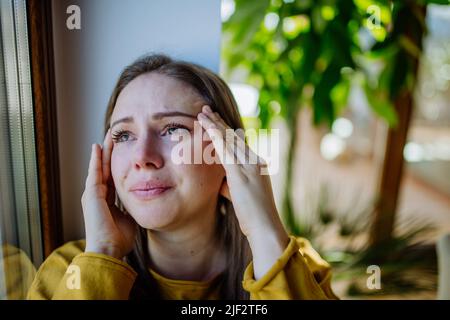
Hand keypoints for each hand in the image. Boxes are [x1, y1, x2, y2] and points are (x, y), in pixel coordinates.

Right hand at [81, 130, 136, 259]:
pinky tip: (97, 146)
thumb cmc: (119, 239)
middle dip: (109, 152)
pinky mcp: (90, 195)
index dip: (117, 164)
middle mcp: (97, 196)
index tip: (123, 150)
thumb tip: (144, 199)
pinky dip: (95, 159)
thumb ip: (133, 206)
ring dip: (102, 151)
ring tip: (107, 136)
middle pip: (104, 169)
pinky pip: (94, 173)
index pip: (112, 177)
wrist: (108, 250)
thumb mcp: (130, 217)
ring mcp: (92, 195)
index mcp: (106, 201)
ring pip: (98, 167)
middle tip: (114, 136)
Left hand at [198, 105, 288, 278]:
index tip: (214, 119)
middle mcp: (254, 160)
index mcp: (255, 164)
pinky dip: (215, 136)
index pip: (238, 142)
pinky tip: (207, 126)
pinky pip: (226, 149)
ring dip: (214, 125)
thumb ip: (229, 183)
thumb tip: (218, 180)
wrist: (265, 226)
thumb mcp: (239, 194)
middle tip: (205, 109)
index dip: (225, 129)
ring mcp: (249, 165)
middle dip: (218, 121)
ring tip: (202, 113)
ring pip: (229, 139)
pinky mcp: (241, 172)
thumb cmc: (252, 214)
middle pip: (233, 136)